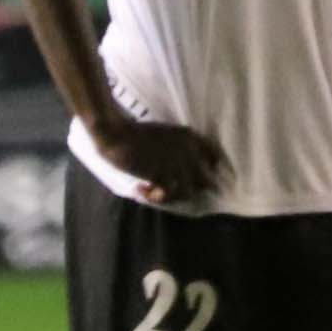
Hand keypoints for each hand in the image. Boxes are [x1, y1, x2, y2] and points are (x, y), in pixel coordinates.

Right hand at [93, 114, 226, 207]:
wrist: (116, 133)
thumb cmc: (136, 134)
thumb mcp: (167, 134)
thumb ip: (181, 148)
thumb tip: (187, 171)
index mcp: (191, 137)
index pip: (215, 158)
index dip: (208, 173)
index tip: (193, 179)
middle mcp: (189, 149)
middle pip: (206, 181)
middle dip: (191, 190)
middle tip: (170, 190)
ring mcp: (176, 162)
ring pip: (189, 193)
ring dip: (171, 197)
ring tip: (152, 192)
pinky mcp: (161, 173)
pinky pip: (167, 195)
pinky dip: (153, 197)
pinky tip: (140, 190)